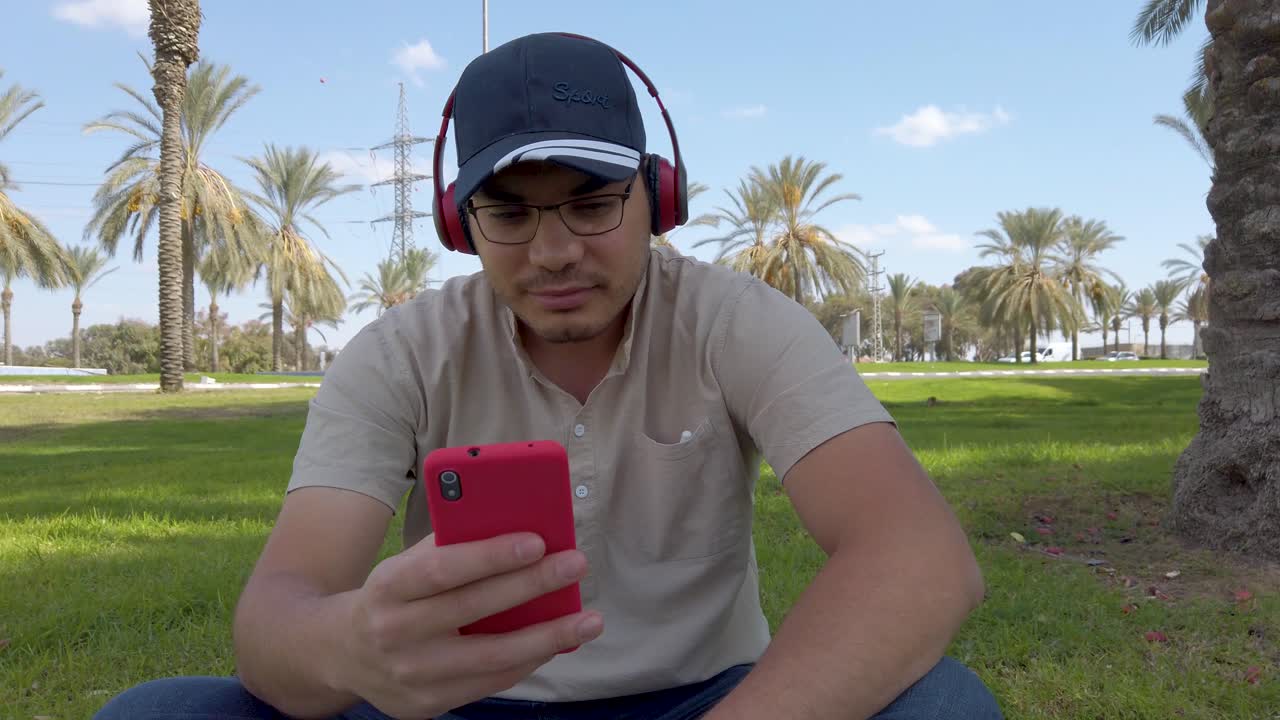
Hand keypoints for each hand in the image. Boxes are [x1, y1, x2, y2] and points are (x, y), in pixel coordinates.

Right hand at [334, 532, 600, 718]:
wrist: (340, 654)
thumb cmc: (392, 595)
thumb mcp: (404, 565)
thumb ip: (450, 547)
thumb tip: (517, 526)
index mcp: (388, 588)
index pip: (442, 570)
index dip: (490, 556)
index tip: (537, 541)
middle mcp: (395, 634)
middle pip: (473, 610)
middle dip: (531, 586)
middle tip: (575, 564)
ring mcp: (411, 676)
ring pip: (491, 657)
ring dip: (547, 638)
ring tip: (589, 621)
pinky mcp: (428, 704)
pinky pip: (491, 683)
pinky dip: (528, 661)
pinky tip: (558, 642)